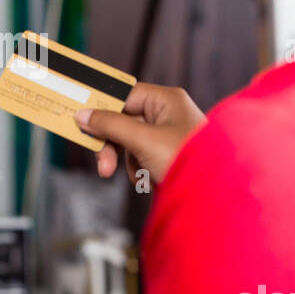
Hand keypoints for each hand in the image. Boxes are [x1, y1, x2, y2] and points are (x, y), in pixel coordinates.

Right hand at [74, 82, 205, 186]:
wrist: (213, 198)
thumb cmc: (187, 161)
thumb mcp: (143, 141)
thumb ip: (110, 125)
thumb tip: (83, 115)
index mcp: (166, 100)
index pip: (124, 95)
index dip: (102, 108)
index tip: (81, 120)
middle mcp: (167, 114)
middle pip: (123, 121)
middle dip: (113, 145)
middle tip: (104, 166)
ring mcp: (167, 136)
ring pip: (128, 142)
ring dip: (128, 162)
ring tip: (142, 176)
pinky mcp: (166, 156)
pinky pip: (139, 158)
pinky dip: (139, 171)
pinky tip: (151, 180)